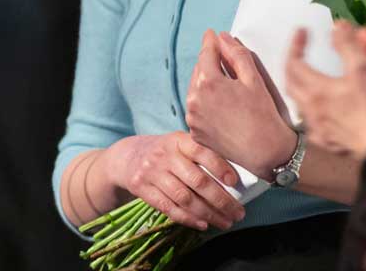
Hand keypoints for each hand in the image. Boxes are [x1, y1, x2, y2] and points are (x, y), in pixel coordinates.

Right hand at [105, 131, 244, 230]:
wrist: (127, 156)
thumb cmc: (165, 151)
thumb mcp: (179, 143)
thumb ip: (201, 152)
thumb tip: (235, 175)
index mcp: (179, 140)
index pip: (202, 151)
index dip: (220, 166)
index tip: (235, 182)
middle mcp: (165, 155)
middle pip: (197, 181)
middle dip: (220, 199)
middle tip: (238, 212)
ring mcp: (152, 173)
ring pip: (184, 198)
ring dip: (208, 214)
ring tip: (225, 222)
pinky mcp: (142, 189)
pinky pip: (169, 208)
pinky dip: (188, 218)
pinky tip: (203, 224)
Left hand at [186, 30, 297, 179]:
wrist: (264, 151)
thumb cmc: (262, 115)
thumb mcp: (253, 78)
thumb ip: (236, 54)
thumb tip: (223, 38)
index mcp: (208, 83)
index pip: (206, 53)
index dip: (210, 41)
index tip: (211, 34)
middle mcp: (195, 100)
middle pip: (199, 71)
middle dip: (209, 62)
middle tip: (222, 57)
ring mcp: (193, 118)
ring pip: (195, 90)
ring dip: (206, 82)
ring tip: (224, 83)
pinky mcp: (195, 132)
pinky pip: (196, 109)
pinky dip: (205, 101)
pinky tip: (221, 103)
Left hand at [286, 21, 365, 160]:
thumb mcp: (364, 70)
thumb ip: (348, 45)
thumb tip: (338, 27)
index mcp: (317, 91)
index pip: (293, 62)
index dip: (296, 44)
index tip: (302, 32)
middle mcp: (312, 111)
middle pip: (290, 82)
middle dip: (293, 63)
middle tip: (300, 51)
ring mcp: (318, 129)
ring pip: (299, 103)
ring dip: (301, 86)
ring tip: (308, 75)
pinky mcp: (327, 141)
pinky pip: (311, 121)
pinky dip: (312, 108)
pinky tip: (320, 105)